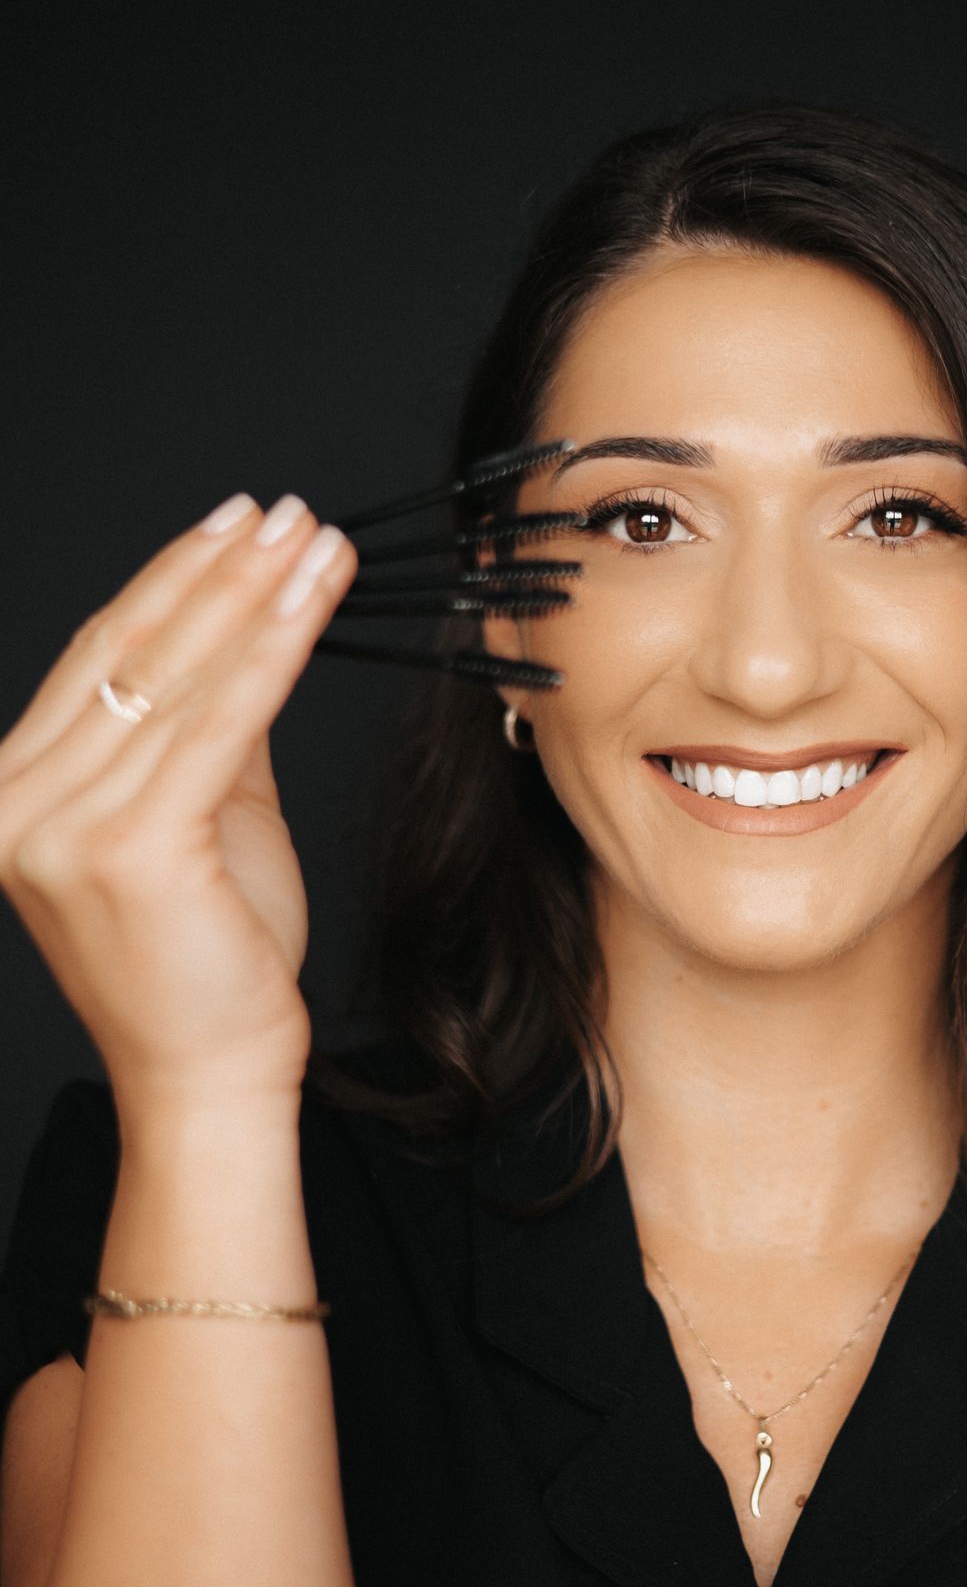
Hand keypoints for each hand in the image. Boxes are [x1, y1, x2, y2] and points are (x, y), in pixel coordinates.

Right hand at [0, 493, 356, 1112]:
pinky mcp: (127, 847)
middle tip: (285, 512)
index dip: (171, 581)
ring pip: (178, 679)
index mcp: (12, 793)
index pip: (98, 662)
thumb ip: (202, 733)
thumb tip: (243, 634)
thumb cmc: (210, 963)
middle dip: (217, 571)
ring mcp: (59, 827)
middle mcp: (14, 804)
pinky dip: (275, 648)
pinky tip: (315, 596)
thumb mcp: (201, 820)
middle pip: (130, 656)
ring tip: (315, 541)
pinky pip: (219, 722)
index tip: (235, 524)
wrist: (209, 1074)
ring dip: (256, 595)